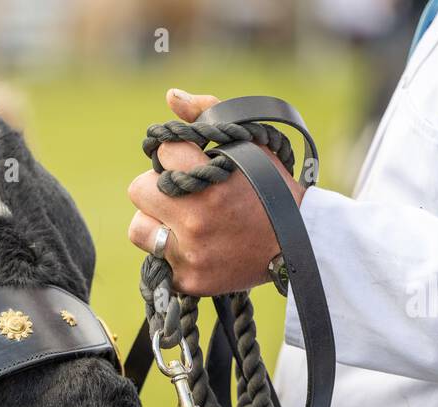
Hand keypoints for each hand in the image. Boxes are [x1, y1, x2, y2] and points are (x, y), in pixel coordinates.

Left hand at [127, 89, 305, 295]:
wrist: (299, 244)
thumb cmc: (271, 189)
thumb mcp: (249, 145)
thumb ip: (208, 114)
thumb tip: (171, 96)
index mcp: (210, 180)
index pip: (163, 152)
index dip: (176, 154)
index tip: (190, 162)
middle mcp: (196, 219)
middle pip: (138, 190)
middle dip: (158, 188)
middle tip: (182, 194)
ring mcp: (190, 253)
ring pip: (139, 228)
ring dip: (155, 222)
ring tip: (183, 222)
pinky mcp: (189, 279)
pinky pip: (156, 260)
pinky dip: (171, 253)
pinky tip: (195, 246)